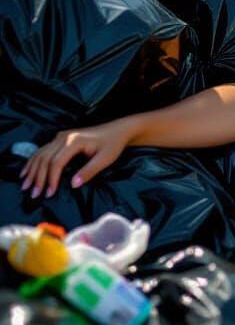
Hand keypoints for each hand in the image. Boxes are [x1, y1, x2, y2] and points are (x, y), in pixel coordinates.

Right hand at [19, 119, 134, 198]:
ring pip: (41, 154)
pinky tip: (27, 171)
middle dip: (38, 178)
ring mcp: (61, 136)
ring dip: (32, 170)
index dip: (51, 179)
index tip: (49, 193)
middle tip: (34, 194)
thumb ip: (89, 171)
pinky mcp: (60, 138)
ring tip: (25, 186)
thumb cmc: (113, 144)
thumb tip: (73, 185)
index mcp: (74, 141)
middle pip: (45, 158)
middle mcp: (64, 137)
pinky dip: (33, 161)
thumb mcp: (105, 159)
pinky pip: (42, 150)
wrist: (117, 130)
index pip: (57, 162)